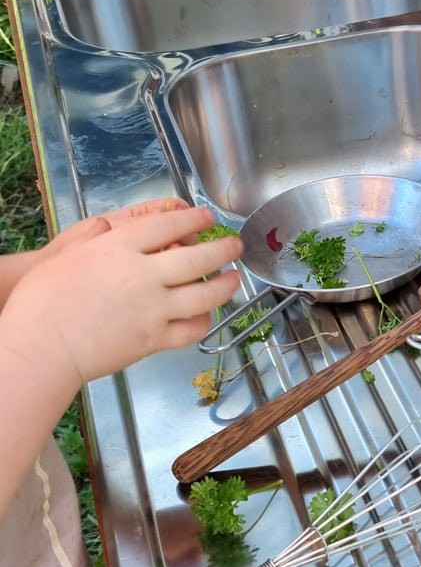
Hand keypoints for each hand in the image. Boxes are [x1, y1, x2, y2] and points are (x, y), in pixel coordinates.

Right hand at [2, 206, 242, 392]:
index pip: (168, 225)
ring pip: (206, 294)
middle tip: (235, 245)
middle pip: (199, 257)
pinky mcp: (154, 340)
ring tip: (234, 277)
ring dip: (226, 284)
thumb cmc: (40, 302)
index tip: (206, 218)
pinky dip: (205, 320)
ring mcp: (153, 309)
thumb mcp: (64, 254)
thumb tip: (114, 226)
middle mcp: (143, 276)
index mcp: (118, 249)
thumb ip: (95, 236)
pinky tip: (207, 314)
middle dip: (224, 249)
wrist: (39, 349)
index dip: (194, 219)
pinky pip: (192, 329)